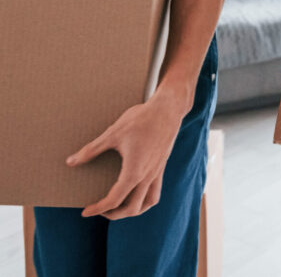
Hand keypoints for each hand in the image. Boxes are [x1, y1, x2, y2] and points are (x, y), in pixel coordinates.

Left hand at [67, 93, 184, 219]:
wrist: (168, 108)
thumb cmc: (140, 120)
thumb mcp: (113, 134)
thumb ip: (91, 150)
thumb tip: (70, 162)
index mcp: (134, 172)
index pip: (114, 200)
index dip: (97, 208)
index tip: (85, 211)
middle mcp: (147, 176)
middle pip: (132, 208)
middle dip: (114, 214)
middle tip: (99, 209)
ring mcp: (157, 172)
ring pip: (148, 203)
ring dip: (133, 210)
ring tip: (119, 206)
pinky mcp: (161, 165)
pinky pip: (156, 191)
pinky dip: (146, 199)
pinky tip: (136, 191)